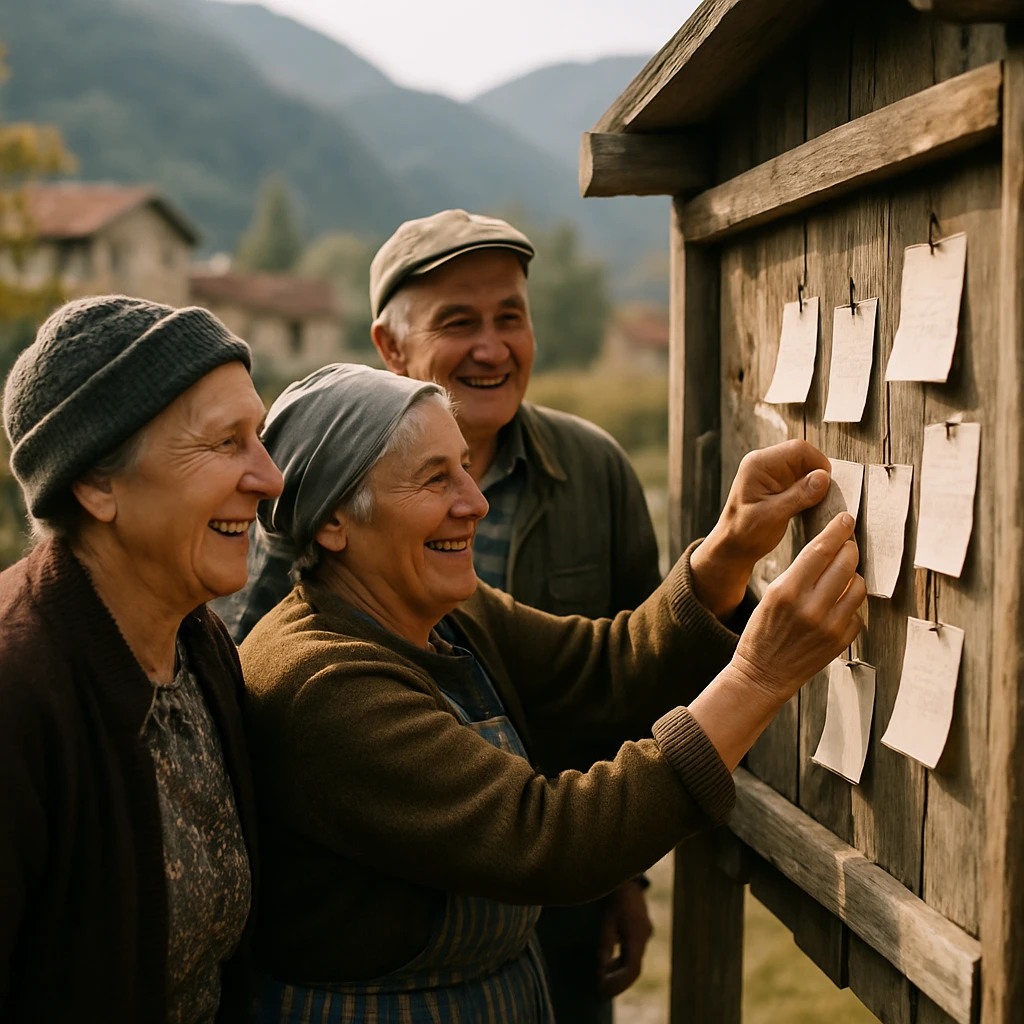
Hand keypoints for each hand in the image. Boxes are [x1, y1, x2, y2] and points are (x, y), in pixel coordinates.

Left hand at [597, 880, 652, 998]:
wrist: (626, 877)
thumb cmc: (615, 898)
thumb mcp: (607, 921)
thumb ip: (606, 945)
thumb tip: (603, 968)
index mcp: (637, 936)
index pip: (633, 969)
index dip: (619, 982)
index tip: (604, 988)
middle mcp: (644, 937)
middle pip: (634, 968)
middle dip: (618, 982)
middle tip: (602, 990)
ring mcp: (645, 933)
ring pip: (635, 961)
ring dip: (620, 972)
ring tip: (603, 979)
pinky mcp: (642, 930)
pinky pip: (634, 951)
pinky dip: (623, 961)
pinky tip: (610, 963)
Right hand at [689, 512, 865, 770]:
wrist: (763, 674)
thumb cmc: (763, 631)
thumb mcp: (771, 594)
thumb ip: (800, 572)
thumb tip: (828, 547)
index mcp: (788, 590)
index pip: (822, 549)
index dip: (837, 530)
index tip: (846, 518)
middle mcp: (811, 607)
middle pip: (846, 563)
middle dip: (849, 549)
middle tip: (847, 544)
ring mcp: (830, 626)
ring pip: (859, 586)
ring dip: (853, 577)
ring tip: (840, 579)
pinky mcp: (841, 642)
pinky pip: (858, 612)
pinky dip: (850, 605)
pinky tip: (836, 607)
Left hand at [691, 440, 831, 617]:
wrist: (732, 547)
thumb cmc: (744, 533)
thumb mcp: (773, 516)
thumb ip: (798, 495)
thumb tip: (823, 477)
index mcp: (759, 465)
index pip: (798, 449)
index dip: (818, 464)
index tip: (828, 486)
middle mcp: (764, 464)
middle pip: (803, 457)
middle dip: (817, 476)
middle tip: (822, 498)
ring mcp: (771, 474)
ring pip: (805, 469)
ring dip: (814, 485)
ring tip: (813, 504)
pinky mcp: (777, 485)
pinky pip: (801, 480)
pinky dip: (809, 492)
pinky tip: (807, 506)